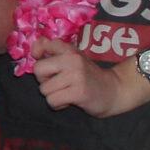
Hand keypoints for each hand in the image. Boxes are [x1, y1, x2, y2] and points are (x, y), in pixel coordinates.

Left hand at [29, 37, 147, 117]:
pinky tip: (69, 101)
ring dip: (52, 95)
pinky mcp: (79, 92)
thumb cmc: (88, 76)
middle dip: (44, 80)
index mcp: (69, 50)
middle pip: (38, 70)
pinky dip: (58, 104)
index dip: (38, 54)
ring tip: (66, 92)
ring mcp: (76, 76)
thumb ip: (53, 51)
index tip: (45, 62)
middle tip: (58, 83)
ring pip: (44, 89)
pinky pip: (52, 101)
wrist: (114, 91)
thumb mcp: (73, 59)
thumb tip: (35, 47)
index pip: (44, 45)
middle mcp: (73, 60)